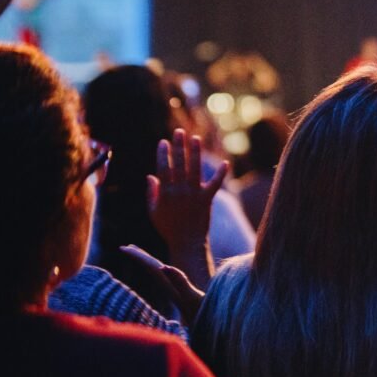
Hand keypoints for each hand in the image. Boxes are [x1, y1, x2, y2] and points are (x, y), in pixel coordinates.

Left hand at [120, 244, 204, 325]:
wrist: (209, 330)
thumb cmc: (204, 314)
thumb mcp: (192, 297)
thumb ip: (180, 282)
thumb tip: (163, 267)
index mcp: (169, 286)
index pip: (150, 267)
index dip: (139, 257)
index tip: (124, 248)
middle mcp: (170, 288)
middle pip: (151, 269)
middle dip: (140, 257)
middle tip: (125, 247)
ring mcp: (176, 293)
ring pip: (158, 275)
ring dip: (149, 264)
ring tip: (139, 255)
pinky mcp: (183, 296)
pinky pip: (168, 280)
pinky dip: (163, 272)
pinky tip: (162, 271)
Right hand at [147, 128, 228, 249]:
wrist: (186, 243)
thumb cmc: (167, 228)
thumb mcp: (153, 211)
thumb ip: (152, 193)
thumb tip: (151, 175)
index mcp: (165, 193)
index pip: (163, 169)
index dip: (163, 154)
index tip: (163, 142)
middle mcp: (180, 192)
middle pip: (179, 165)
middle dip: (179, 147)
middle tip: (179, 132)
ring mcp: (194, 195)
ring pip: (195, 170)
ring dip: (196, 153)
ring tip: (196, 139)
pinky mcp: (207, 200)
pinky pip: (215, 185)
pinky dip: (220, 174)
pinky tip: (225, 163)